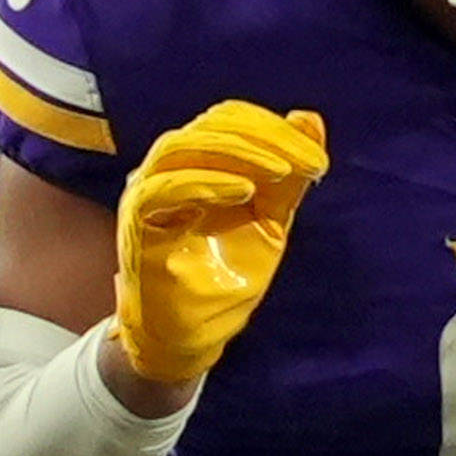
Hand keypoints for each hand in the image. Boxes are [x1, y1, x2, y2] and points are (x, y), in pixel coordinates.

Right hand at [112, 102, 332, 403]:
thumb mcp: (269, 222)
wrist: (195, 336)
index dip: (275, 130)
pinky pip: (163, 188)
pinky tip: (242, 191)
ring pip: (182, 147)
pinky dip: (205, 183)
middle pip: (210, 127)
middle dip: (265, 138)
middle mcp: (168, 170)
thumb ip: (287, 177)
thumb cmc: (225, 278)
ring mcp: (147, 192)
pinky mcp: (136, 221)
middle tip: (308, 164)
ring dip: (237, 152)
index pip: (231, 122)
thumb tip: (309, 118)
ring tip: (280, 172)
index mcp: (198, 163)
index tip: (319, 159)